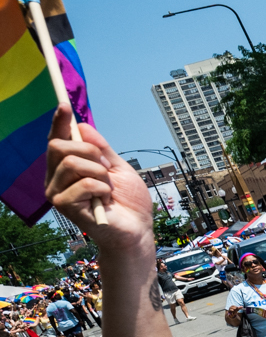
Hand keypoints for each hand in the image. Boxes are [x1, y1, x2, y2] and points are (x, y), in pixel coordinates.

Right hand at [44, 110, 151, 250]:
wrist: (137, 230)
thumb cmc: (128, 202)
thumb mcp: (118, 168)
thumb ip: (101, 149)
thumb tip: (82, 126)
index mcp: (67, 168)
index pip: (57, 140)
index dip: (59, 122)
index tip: (64, 105)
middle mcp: (56, 178)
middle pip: (58, 147)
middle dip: (88, 151)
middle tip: (105, 167)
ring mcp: (57, 193)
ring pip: (71, 164)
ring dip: (99, 172)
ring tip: (108, 187)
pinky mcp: (64, 206)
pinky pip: (84, 183)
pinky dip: (102, 188)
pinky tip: (106, 200)